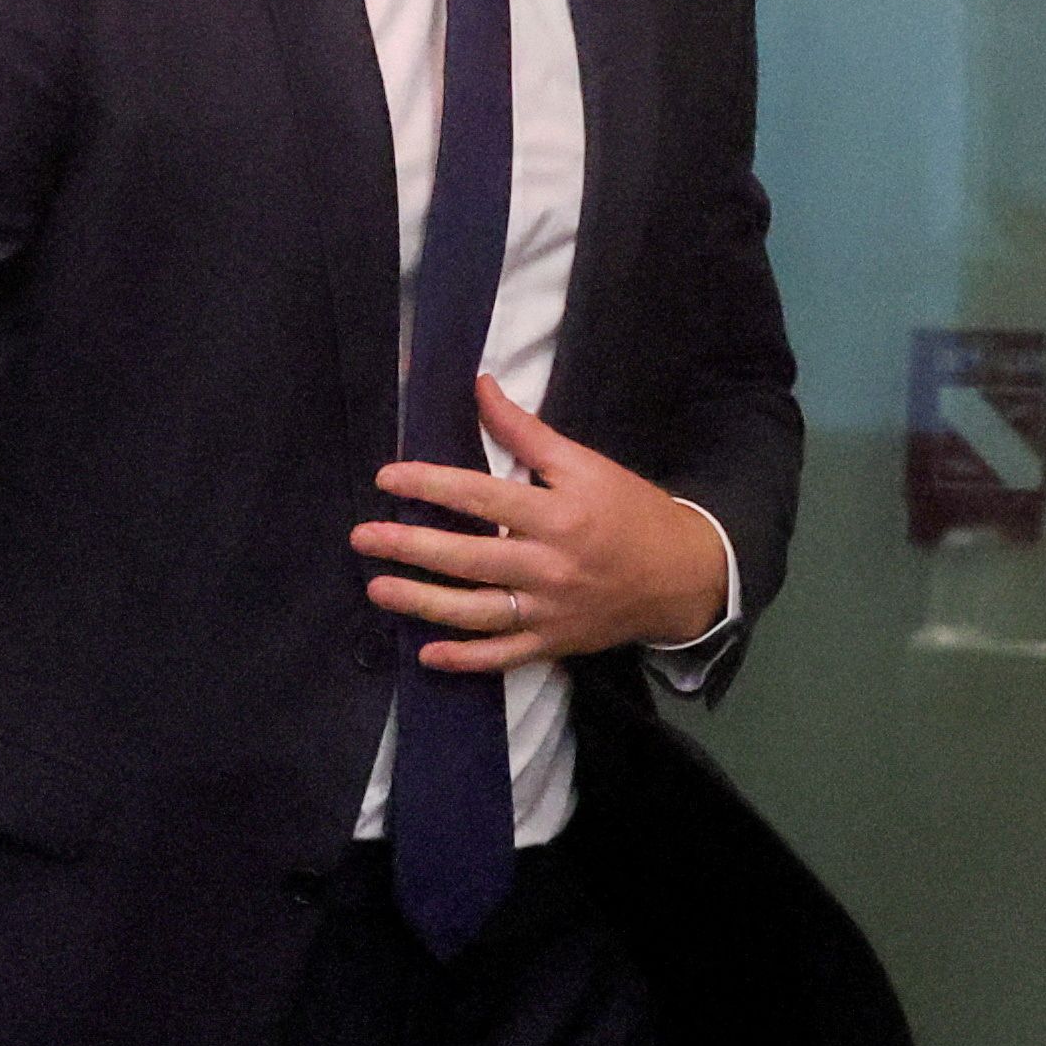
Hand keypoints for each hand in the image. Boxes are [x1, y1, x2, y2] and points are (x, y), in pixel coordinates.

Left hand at [353, 375, 727, 670]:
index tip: (387, 477)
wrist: (683, 575)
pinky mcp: (555, 642)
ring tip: (378, 588)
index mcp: (556, 513)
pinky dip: (465, 660)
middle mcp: (549, 565)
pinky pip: (504, 656)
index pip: (481, 497)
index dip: (430, 485)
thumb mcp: (584, 463)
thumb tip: (479, 386)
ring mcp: (550, 610)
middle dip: (410, 548)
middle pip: (469, 557)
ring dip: (423, 603)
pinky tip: (425, 654)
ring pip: (477, 612)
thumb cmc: (628, 510)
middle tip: (363, 537)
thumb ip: (526, 431)